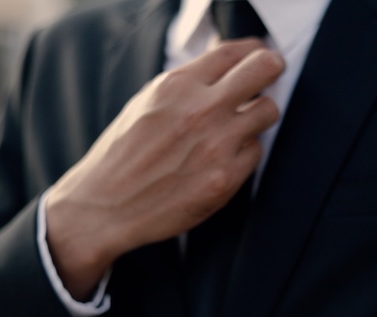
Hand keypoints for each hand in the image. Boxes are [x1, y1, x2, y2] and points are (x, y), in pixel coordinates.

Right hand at [45, 39, 284, 299]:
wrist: (105, 206)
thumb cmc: (123, 153)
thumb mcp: (148, 102)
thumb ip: (187, 84)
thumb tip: (225, 69)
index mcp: (177, 85)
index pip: (233, 51)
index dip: (252, 51)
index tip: (259, 56)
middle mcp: (201, 110)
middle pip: (264, 68)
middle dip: (272, 67)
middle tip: (272, 73)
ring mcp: (217, 144)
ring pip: (268, 110)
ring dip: (259, 114)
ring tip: (242, 123)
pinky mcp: (226, 178)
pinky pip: (256, 150)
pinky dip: (245, 151)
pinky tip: (223, 157)